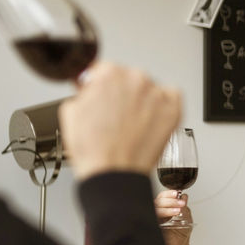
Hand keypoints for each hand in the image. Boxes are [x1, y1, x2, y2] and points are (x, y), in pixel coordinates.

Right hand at [59, 61, 180, 179]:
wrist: (113, 174)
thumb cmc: (93, 149)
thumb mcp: (71, 111)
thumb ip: (83, 91)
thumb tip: (88, 85)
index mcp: (109, 73)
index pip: (104, 70)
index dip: (99, 86)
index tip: (100, 95)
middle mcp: (136, 78)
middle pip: (127, 79)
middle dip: (120, 94)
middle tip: (114, 116)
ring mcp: (157, 93)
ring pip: (148, 89)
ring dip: (141, 101)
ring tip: (130, 124)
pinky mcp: (173, 109)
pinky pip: (170, 98)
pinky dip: (162, 106)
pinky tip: (150, 120)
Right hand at [155, 189, 192, 244]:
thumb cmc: (180, 234)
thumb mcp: (185, 217)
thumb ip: (183, 206)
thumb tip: (184, 196)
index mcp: (164, 208)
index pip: (162, 197)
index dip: (168, 194)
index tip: (177, 193)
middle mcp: (157, 213)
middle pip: (157, 201)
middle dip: (170, 200)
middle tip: (181, 202)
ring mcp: (154, 219)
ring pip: (155, 208)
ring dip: (168, 206)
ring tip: (179, 209)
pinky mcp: (153, 226)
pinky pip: (154, 217)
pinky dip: (164, 214)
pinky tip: (174, 213)